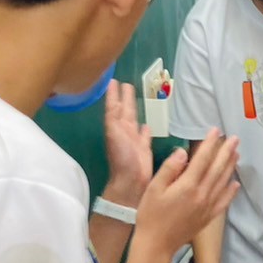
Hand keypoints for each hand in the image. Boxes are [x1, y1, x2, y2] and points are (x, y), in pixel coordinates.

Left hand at [102, 81, 153, 204]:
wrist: (130, 181)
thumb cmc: (121, 157)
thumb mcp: (114, 134)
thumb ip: (114, 118)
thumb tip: (114, 102)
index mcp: (116, 127)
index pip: (114, 106)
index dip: (114, 94)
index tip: (114, 80)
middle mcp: (124, 131)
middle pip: (125, 110)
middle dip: (125, 98)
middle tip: (127, 84)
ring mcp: (134, 140)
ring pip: (135, 120)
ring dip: (135, 109)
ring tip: (139, 98)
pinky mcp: (144, 148)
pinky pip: (145, 135)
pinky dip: (146, 129)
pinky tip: (148, 124)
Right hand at [132, 130, 239, 262]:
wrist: (156, 245)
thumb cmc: (150, 215)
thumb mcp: (153, 189)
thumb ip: (169, 169)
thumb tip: (182, 151)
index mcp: (187, 186)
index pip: (202, 159)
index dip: (209, 144)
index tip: (215, 131)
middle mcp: (201, 195)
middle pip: (217, 169)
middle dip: (226, 152)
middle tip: (234, 138)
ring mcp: (207, 207)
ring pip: (222, 182)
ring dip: (230, 167)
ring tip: (237, 153)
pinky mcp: (208, 217)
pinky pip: (223, 202)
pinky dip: (231, 192)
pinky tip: (235, 183)